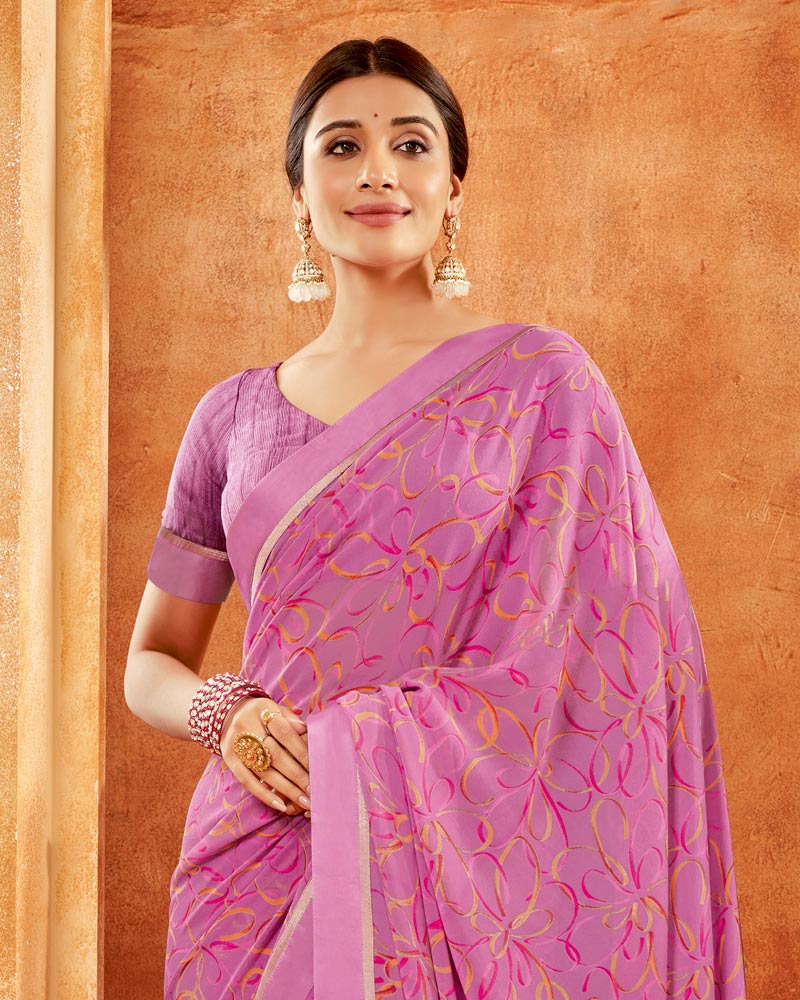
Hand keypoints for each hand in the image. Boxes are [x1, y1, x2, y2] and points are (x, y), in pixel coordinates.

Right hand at [219, 697, 309, 817]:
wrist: (227, 713)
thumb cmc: (260, 714)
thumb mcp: (275, 709)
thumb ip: (290, 720)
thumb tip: (306, 730)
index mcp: (262, 711)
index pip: (286, 734)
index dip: (302, 752)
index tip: (318, 768)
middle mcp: (247, 728)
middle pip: (275, 755)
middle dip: (297, 775)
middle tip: (315, 791)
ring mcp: (237, 746)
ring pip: (264, 772)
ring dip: (286, 790)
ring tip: (304, 801)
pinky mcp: (230, 760)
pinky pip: (248, 781)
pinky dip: (265, 795)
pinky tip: (281, 805)